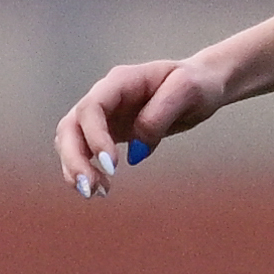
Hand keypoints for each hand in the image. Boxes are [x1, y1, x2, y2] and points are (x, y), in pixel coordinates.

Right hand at [53, 54, 230, 194]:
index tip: (111, 166)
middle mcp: (105, 97)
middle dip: (73, 158)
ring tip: (94, 193)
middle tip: (88, 188)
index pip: (92, 107)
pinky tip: (102, 188)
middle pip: (70, 126)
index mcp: (121, 81)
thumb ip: (159, 115)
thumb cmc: (197, 84)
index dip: (95, 136)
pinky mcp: (108, 132)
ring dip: (74, 168)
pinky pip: (85, 152)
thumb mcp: (187, 90)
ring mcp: (104, 115)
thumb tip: (135, 152)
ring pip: (70, 141)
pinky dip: (87, 171)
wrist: (203, 86)